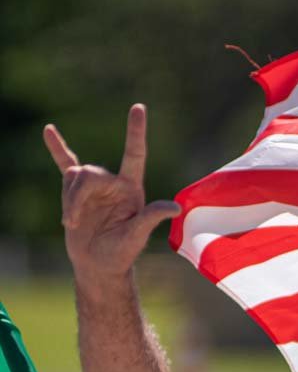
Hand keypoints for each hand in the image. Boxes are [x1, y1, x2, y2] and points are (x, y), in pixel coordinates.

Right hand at [44, 104, 180, 281]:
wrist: (98, 264)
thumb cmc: (122, 252)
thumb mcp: (137, 236)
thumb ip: (151, 218)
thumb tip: (175, 208)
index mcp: (132, 187)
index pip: (135, 153)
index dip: (136, 131)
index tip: (138, 107)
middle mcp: (114, 182)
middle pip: (89, 173)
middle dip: (75, 197)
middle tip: (72, 222)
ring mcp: (94, 186)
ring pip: (73, 178)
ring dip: (67, 201)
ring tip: (70, 223)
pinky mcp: (75, 192)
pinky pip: (65, 165)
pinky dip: (57, 148)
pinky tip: (48, 130)